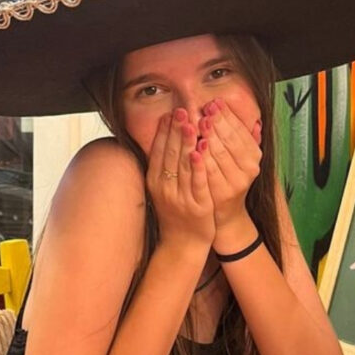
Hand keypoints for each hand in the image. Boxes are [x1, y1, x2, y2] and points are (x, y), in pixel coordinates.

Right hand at [146, 108, 214, 252]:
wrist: (182, 244)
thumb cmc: (174, 214)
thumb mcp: (163, 190)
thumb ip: (163, 168)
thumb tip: (163, 141)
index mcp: (154, 182)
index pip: (158, 151)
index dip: (164, 131)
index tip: (170, 113)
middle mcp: (164, 188)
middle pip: (169, 154)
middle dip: (175, 131)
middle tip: (181, 110)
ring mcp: (179, 197)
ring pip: (182, 165)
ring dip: (186, 142)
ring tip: (190, 123)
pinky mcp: (196, 205)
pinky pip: (197, 182)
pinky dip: (198, 166)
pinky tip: (200, 151)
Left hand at [197, 98, 261, 234]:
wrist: (225, 215)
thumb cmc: (230, 181)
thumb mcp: (242, 161)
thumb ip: (249, 141)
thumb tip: (257, 121)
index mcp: (254, 157)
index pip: (239, 131)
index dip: (227, 116)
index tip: (215, 102)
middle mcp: (249, 169)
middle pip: (229, 140)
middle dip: (216, 122)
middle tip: (204, 108)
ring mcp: (235, 182)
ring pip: (219, 154)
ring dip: (207, 136)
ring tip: (197, 122)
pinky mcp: (221, 193)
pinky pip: (209, 171)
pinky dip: (201, 158)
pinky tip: (193, 147)